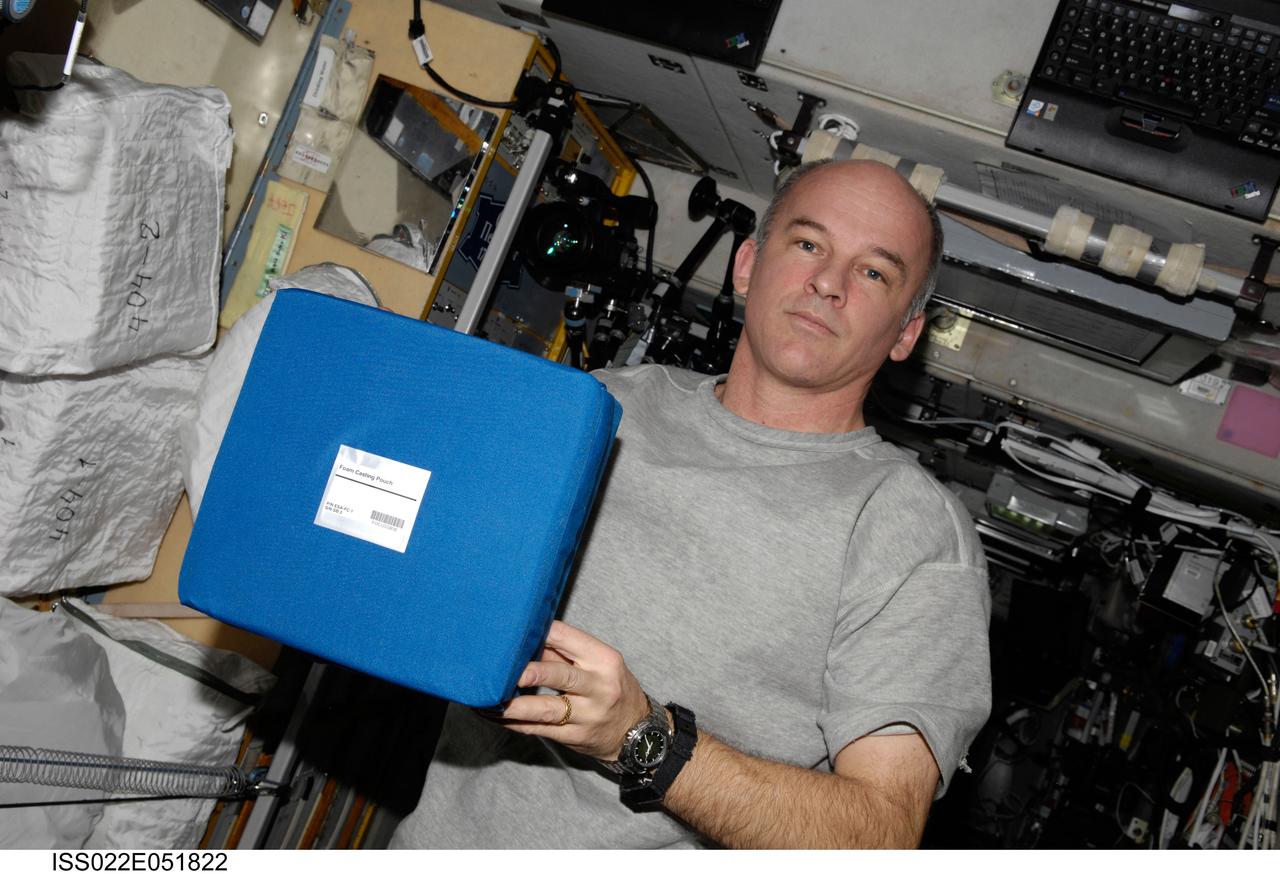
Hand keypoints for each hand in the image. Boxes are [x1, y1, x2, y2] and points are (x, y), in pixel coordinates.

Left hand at [496, 620, 650, 761]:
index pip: (568, 639)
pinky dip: (515, 723)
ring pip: (546, 709)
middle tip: (502, 670)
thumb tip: (526, 637)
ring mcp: (587, 715)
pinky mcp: (575, 737)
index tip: (512, 630)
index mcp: (603, 660)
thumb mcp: (599, 664)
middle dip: (530, 673)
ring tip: (490, 699)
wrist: (638, 731)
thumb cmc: (611, 688)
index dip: (539, 633)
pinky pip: (540, 730)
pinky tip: (495, 716)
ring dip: (514, 705)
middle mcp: (598, 687)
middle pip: (560, 675)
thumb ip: (565, 651)